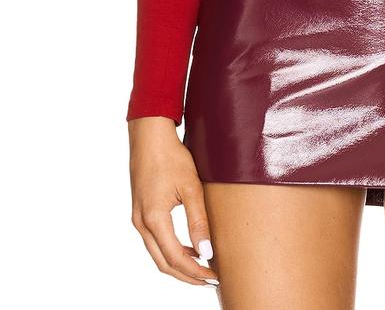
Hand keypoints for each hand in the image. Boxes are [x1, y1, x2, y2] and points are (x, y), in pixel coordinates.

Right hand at [128, 117, 219, 286]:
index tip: (214, 277)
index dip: (195, 272)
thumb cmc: (171, 157)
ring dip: (179, 264)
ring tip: (202, 267)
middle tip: (209, 280)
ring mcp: (138, 218)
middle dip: (187, 276)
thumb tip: (206, 252)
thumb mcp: (190, 187)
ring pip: (157, 254)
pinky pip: (154, 241)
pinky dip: (171, 251)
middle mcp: (141, 223)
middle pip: (164, 263)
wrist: (149, 136)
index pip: (175, 258)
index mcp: (153, 219)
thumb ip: (198, 221)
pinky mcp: (140, 212)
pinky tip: (189, 248)